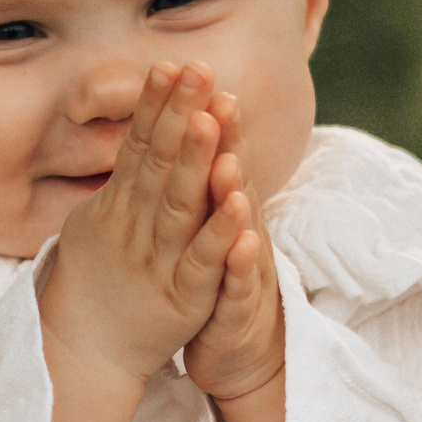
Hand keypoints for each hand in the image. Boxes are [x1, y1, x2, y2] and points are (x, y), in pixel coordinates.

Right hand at [37, 63, 241, 386]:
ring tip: (212, 119)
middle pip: (158, 163)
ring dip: (196, 161)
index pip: (140, 146)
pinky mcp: (183, 297)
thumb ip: (124, 182)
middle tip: (196, 70)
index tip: (173, 64)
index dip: (157, 106)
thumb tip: (141, 135)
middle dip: (179, 115)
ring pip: (178, 205)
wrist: (84, 354)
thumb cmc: (99, 284)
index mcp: (120, 207)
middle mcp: (135, 227)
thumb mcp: (100, 224)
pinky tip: (239, 201)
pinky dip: (221, 232)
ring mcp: (158, 260)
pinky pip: (203, 261)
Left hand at [182, 94, 284, 404]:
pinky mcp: (240, 306)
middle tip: (217, 97)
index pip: (211, 152)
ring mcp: (242, 264)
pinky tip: (243, 239)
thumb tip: (178, 126)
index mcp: (218, 206)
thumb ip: (195, 178)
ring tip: (229, 161)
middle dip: (223, 138)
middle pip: (230, 177)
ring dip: (234, 192)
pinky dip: (241, 260)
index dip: (202, 115)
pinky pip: (240, 281)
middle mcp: (236, 226)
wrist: (238, 348)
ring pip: (238, 225)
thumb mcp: (201, 224)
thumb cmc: (214, 278)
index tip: (189, 73)